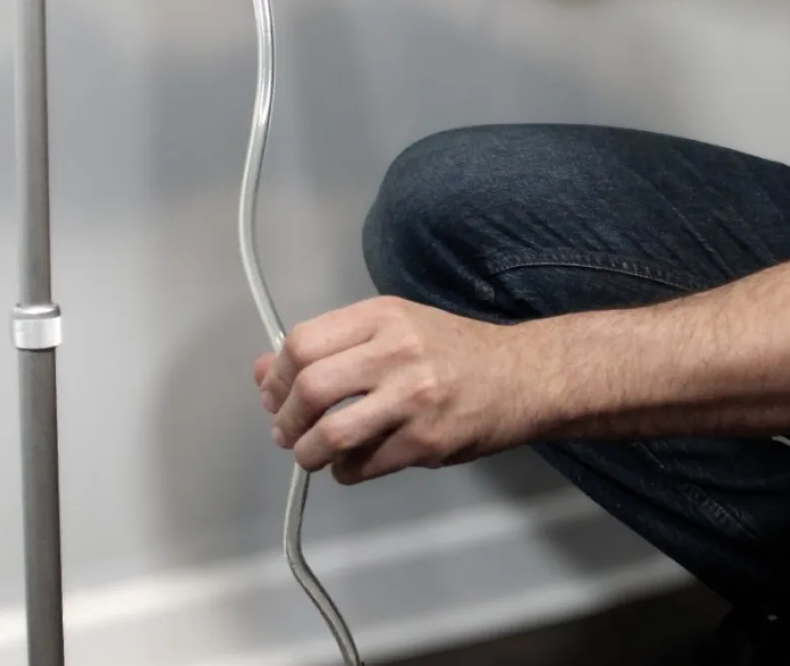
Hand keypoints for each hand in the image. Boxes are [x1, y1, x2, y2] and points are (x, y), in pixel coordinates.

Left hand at [254, 297, 553, 483]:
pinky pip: (364, 465)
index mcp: (383, 317)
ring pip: (331, 435)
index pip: (303, 343)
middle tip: (287, 433)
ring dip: (308, 453)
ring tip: (312, 455)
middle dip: (286, 420)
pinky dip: (346, 472)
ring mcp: (413, 398)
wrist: (524, 376)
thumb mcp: (395, 329)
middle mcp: (397, 352)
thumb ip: (333, 346)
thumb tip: (265, 373)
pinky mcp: (427, 440)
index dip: (277, 377)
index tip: (275, 396)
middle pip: (311, 388)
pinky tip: (352, 465)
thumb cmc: (455, 351)